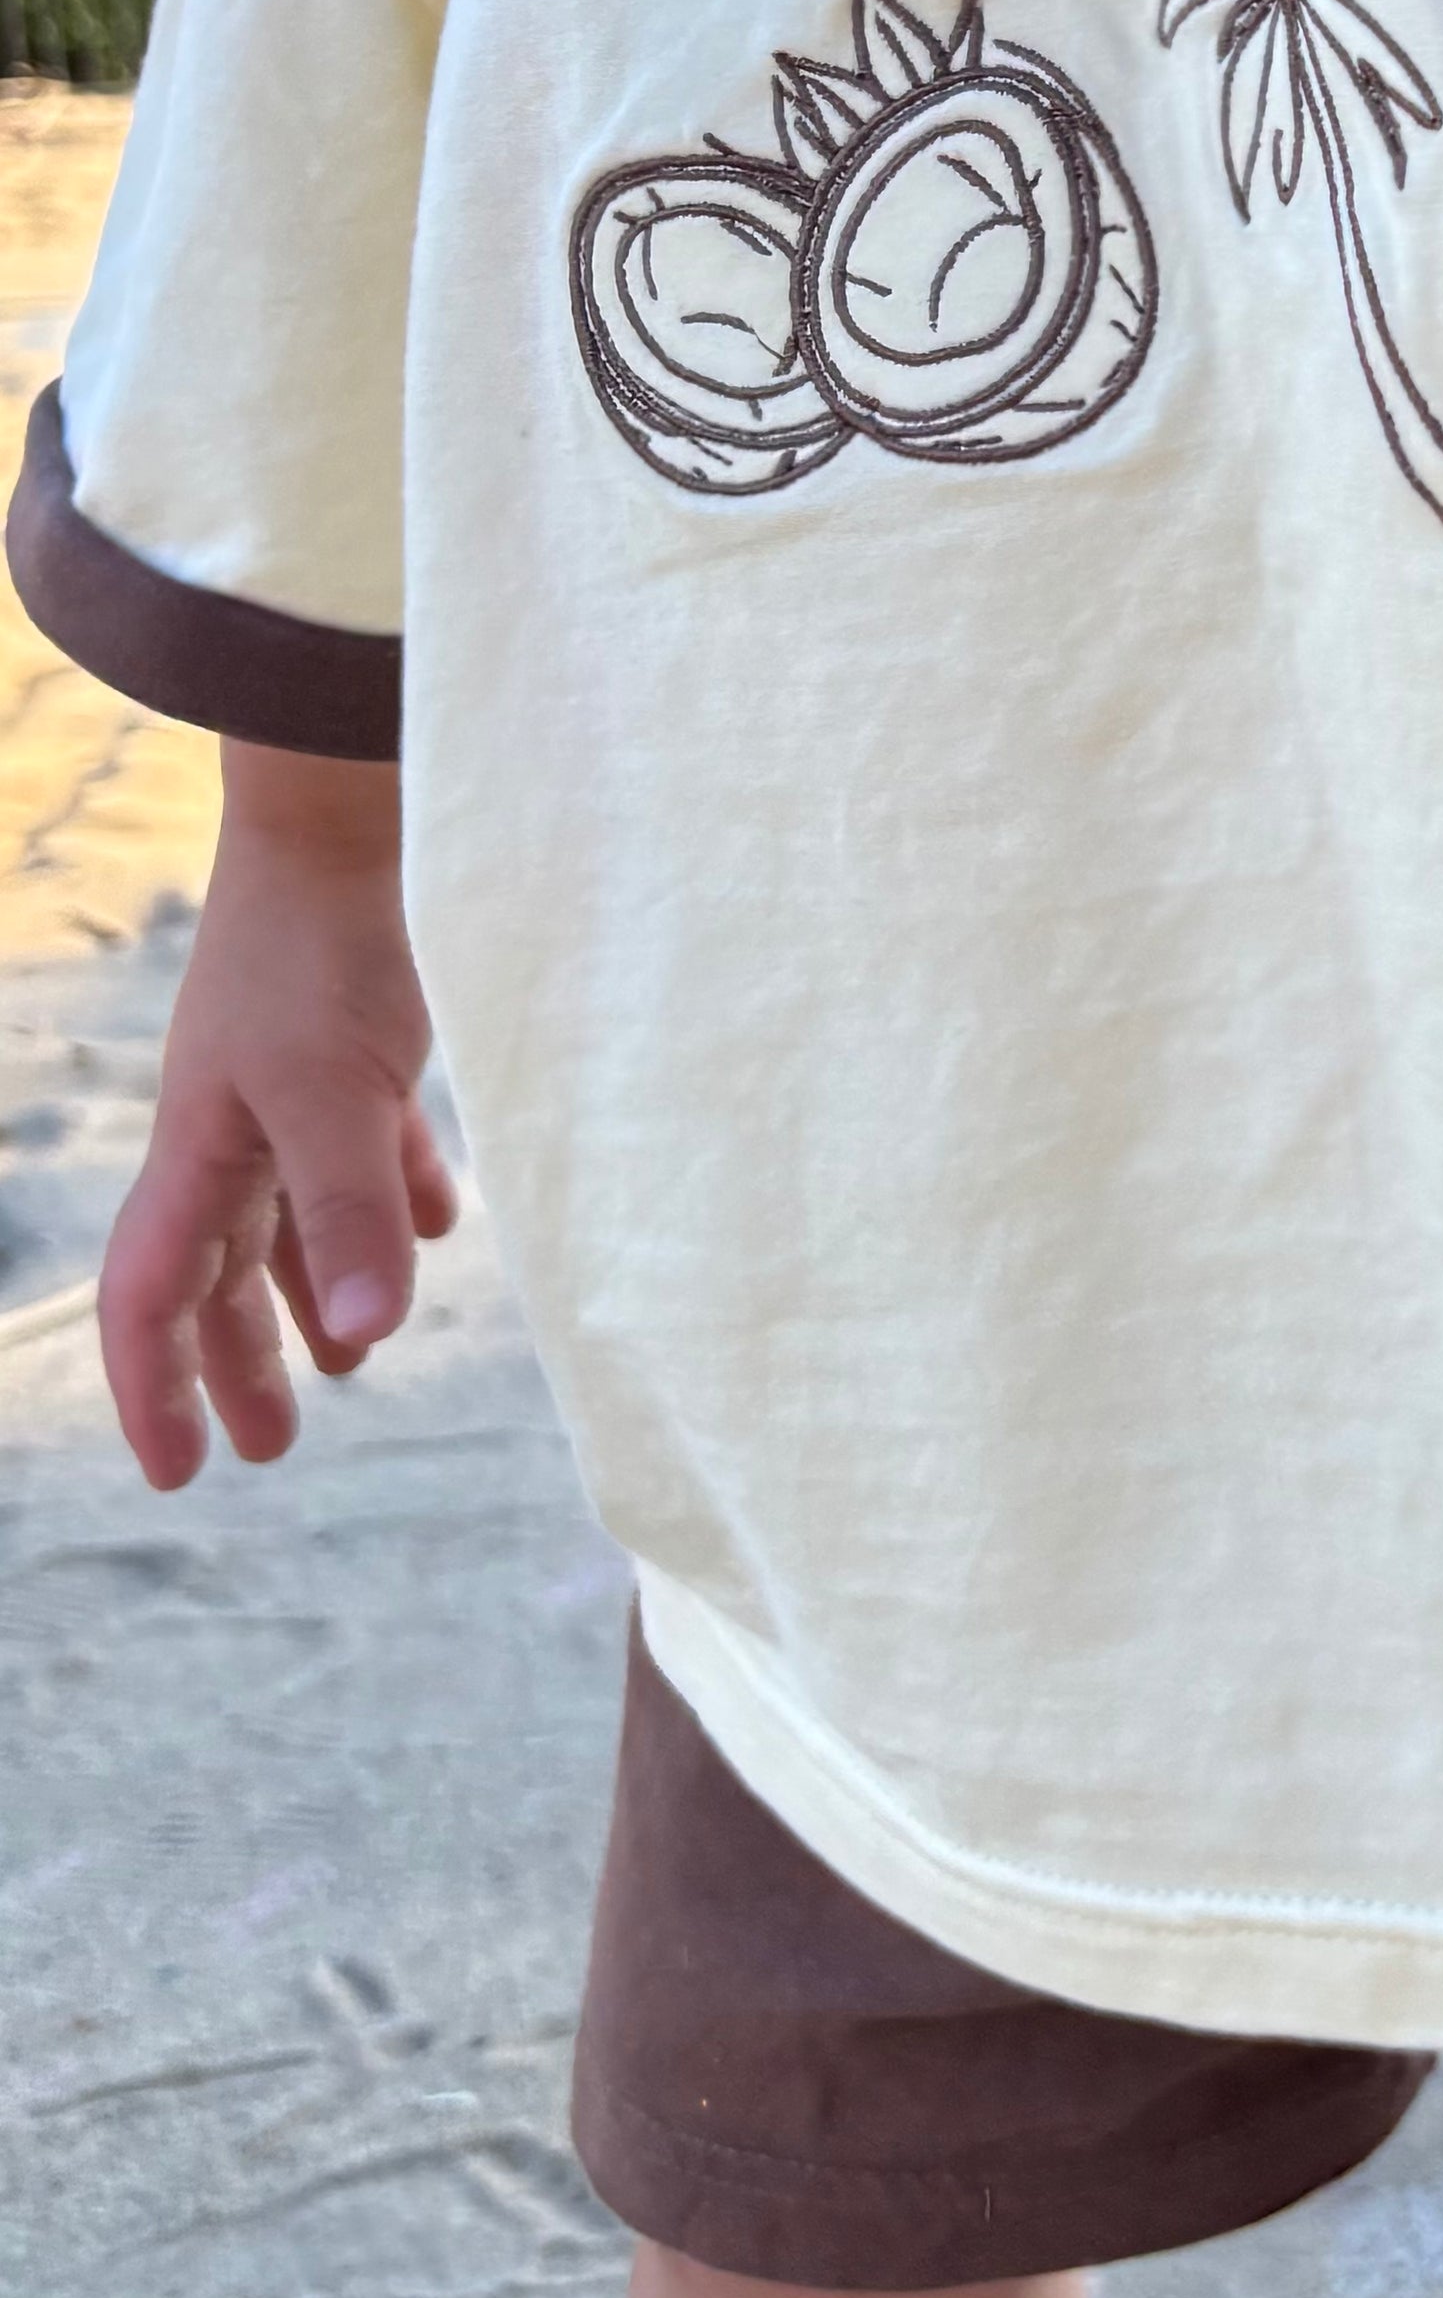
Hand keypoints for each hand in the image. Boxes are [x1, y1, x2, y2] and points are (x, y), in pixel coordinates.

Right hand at [100, 744, 457, 1487]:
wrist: (344, 825)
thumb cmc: (319, 953)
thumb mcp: (336, 1094)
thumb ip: (349, 1213)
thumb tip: (360, 1333)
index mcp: (196, 1153)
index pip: (149, 1296)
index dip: (154, 1387)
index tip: (181, 1473)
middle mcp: (229, 1130)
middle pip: (216, 1274)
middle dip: (237, 1364)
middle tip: (270, 1447)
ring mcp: (289, 1090)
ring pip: (288, 1220)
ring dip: (312, 1293)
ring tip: (352, 1358)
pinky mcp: (357, 1053)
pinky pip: (365, 1152)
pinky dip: (392, 1201)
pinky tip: (438, 1231)